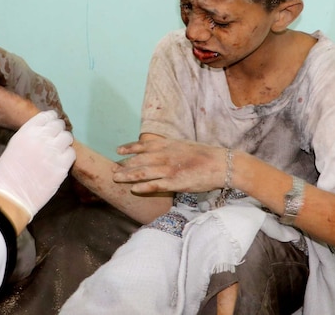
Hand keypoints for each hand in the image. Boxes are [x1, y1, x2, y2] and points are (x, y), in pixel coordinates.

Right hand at [0, 110, 74, 221]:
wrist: (10, 197)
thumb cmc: (6, 174)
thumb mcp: (14, 147)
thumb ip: (29, 137)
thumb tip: (43, 133)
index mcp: (27, 131)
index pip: (46, 116)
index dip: (51, 120)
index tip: (51, 124)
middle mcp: (42, 138)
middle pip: (58, 125)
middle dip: (58, 131)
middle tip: (56, 139)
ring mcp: (53, 151)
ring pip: (67, 137)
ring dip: (64, 142)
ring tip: (59, 150)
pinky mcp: (62, 167)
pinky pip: (71, 154)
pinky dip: (68, 156)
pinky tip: (61, 162)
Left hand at [112, 137, 226, 194]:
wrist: (221, 163)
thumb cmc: (205, 154)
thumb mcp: (184, 145)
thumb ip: (170, 147)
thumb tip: (160, 148)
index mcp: (168, 144)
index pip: (143, 146)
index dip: (129, 148)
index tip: (118, 151)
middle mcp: (165, 155)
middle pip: (139, 160)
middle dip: (124, 165)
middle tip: (112, 170)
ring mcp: (169, 169)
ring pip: (143, 172)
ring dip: (127, 176)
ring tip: (116, 179)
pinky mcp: (175, 182)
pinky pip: (155, 185)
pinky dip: (143, 187)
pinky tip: (133, 189)